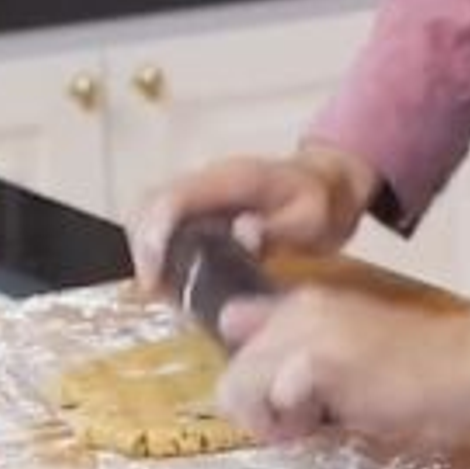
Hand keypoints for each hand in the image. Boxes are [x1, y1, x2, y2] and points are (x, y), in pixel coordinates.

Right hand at [126, 143, 380, 292]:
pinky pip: (161, 222)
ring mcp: (199, 190)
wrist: (326, 185)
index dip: (155, 236)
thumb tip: (243, 234)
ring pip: (148, 212)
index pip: (174, 198)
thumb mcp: (312, 217)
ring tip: (163, 289)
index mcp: (233, 178)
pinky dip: (156, 250)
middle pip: (148, 204)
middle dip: (143, 248)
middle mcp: (207, 179)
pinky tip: (171, 280)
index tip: (154, 278)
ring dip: (145, 250)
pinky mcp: (197, 205)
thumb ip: (280, 227)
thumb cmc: (319, 203)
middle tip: (157, 290)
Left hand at [214, 291, 469, 444]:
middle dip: (262, 410)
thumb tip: (234, 329)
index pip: (233, 326)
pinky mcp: (320, 359)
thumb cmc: (423, 368)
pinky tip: (334, 420)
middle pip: (230, 373)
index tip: (282, 396)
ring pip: (237, 386)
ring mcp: (307, 330)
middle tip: (312, 419)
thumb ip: (297, 344)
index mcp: (305, 303)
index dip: (249, 376)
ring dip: (272, 418)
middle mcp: (298, 308)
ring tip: (318, 422)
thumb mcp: (350, 347)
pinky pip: (273, 400)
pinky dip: (294, 423)